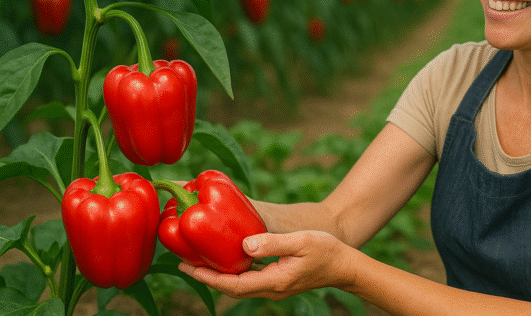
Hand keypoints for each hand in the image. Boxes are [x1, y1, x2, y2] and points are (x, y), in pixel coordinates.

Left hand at [178, 230, 355, 299]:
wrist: (345, 266)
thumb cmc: (326, 251)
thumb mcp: (301, 242)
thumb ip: (273, 243)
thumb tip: (244, 244)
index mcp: (274, 281)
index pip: (234, 284)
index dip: (209, 277)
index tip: (188, 267)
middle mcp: (271, 289)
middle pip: (232, 288)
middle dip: (207, 277)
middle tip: (184, 264)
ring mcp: (275, 287)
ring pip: (240, 285)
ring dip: (219, 276)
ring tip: (200, 262)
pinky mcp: (278, 281)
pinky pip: (249, 280)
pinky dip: (234, 272)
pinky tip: (228, 259)